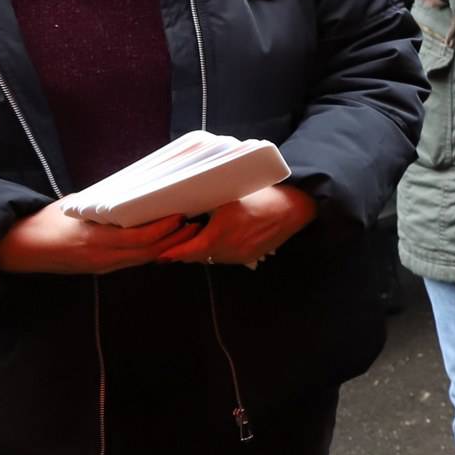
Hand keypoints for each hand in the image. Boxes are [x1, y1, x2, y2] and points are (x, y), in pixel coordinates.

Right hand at [0, 207, 200, 275]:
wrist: (20, 247)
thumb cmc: (46, 221)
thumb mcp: (76, 207)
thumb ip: (105, 204)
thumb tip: (132, 193)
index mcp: (94, 239)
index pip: (139, 238)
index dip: (164, 229)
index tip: (180, 215)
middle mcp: (102, 257)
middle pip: (148, 252)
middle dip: (175, 239)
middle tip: (194, 222)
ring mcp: (102, 266)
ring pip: (143, 259)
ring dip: (167, 247)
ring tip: (185, 231)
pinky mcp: (101, 270)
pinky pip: (132, 262)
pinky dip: (150, 252)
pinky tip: (163, 241)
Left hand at [157, 185, 317, 269]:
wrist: (295, 207)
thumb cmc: (261, 196)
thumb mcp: (228, 196)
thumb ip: (204, 205)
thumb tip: (182, 208)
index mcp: (219, 234)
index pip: (187, 251)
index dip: (171, 253)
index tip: (159, 254)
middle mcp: (228, 249)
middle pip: (197, 257)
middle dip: (184, 252)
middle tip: (171, 244)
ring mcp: (240, 255)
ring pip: (211, 259)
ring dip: (201, 251)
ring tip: (195, 239)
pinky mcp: (250, 257)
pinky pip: (226, 257)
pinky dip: (218, 251)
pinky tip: (219, 238)